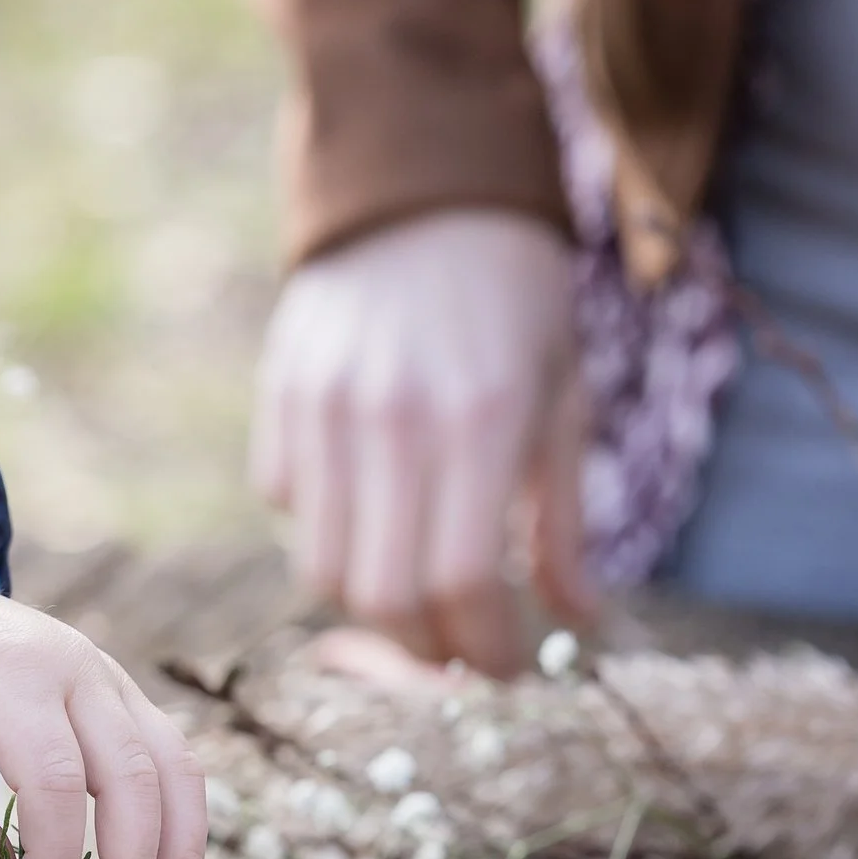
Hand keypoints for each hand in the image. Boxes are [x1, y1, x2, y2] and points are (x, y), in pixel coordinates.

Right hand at [252, 208, 593, 675]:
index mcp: (481, 420)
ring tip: (415, 593)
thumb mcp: (562, 399)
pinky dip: (325, 530)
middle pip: (382, 596)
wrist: (423, 189)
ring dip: (371, 604)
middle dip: (424, 649)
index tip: (504, 669)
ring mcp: (326, 409)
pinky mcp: (281, 397)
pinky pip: (285, 505)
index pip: (462, 582)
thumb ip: (564, 521)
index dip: (483, 649)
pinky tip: (369, 508)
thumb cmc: (514, 299)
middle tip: (457, 651)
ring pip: (320, 567)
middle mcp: (394, 419)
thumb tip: (577, 623)